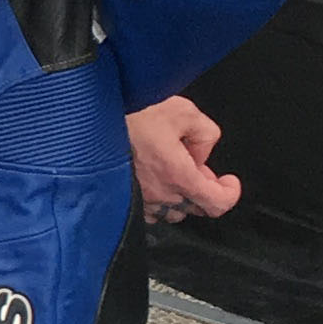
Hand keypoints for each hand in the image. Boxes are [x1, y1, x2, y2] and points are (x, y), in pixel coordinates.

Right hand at [128, 94, 240, 223]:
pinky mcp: (123, 198)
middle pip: (196, 208)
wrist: (91, 117)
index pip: (218, 204)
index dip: (230, 192)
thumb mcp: (185, 111)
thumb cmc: (133, 113)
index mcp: (178, 175)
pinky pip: (149, 210)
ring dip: (180, 195)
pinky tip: (153, 178)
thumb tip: (201, 152)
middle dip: (204, 188)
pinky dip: (158, 199)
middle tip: (197, 165)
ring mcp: (139, 199)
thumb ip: (207, 134)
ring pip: (172, 212)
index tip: (228, 180)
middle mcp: (160, 194)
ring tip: (173, 170)